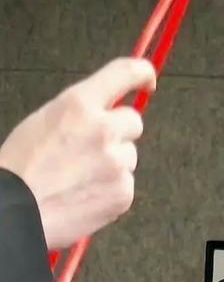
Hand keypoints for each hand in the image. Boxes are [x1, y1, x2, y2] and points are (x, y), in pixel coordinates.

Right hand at [0, 56, 156, 248]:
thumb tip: (105, 113)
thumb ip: (81, 112)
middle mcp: (103, 129)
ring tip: (80, 177)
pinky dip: (111, 190)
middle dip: (119, 132)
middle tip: (93, 149)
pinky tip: (85, 195)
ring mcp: (116, 163)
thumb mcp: (46, 119)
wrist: (17, 209)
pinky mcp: (122, 193)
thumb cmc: (21, 167)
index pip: (125, 73)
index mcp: (80, 104)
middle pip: (133, 121)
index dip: (142, 73)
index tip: (147, 79)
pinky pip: (126, 185)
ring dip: (113, 163)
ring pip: (129, 156)